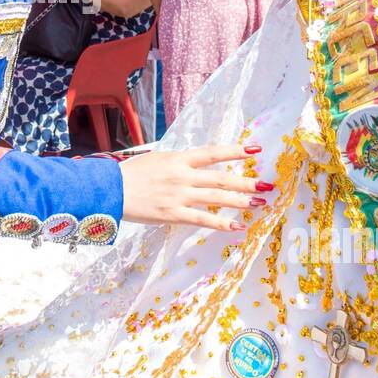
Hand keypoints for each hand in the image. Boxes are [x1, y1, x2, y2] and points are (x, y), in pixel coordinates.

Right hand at [118, 144, 266, 232]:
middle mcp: (183, 175)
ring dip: (241, 201)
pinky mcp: (173, 214)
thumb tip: (195, 165)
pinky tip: (238, 227)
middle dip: (247, 181)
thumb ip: (178, 163)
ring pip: (217, 198)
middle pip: (222, 178)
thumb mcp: (157, 159)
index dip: (235, 151)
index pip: (213, 153)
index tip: (255, 150)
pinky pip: (203, 220)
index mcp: (179, 159)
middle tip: (267, 184)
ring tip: (260, 203)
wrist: (110, 189)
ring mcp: (180, 196)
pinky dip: (222, 224)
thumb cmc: (131, 174)